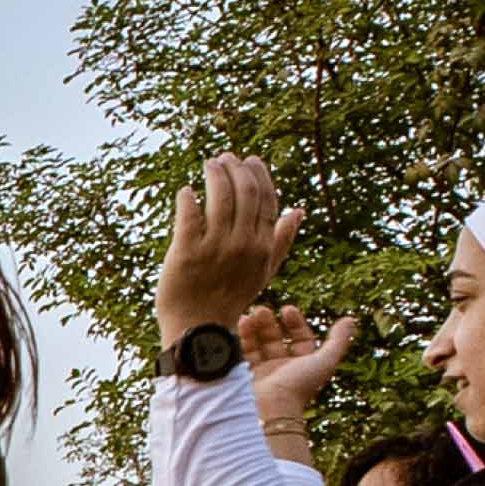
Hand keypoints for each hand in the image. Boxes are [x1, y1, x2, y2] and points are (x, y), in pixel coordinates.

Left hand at [154, 152, 298, 334]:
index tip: (249, 160)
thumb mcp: (263, 272)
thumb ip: (281, 241)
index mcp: (263, 246)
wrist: (199, 328)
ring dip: (214, 174)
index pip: (267, 200)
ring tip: (209, 164)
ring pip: (219, 197)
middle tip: (225, 158)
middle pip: (245, 192)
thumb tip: (299, 210)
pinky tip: (186, 191)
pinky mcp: (185, 252)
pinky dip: (187, 198)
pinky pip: (189, 214)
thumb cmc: (230, 297)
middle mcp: (243, 244)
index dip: (259, 175)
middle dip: (236, 168)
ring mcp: (214, 248)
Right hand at [239, 300, 354, 429]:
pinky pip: (244, 352)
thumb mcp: (325, 361)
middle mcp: (283, 367)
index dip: (295, 322)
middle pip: (277, 338)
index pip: (300, 337)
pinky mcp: (247, 374)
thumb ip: (338, 340)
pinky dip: (243, 337)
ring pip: (259, 343)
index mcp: (303, 364)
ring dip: (255, 327)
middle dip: (270, 322)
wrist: (270, 407)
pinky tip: (242, 323)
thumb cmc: (299, 385)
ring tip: (251, 314)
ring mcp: (264, 371)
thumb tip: (350, 320)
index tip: (287, 309)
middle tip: (262, 310)